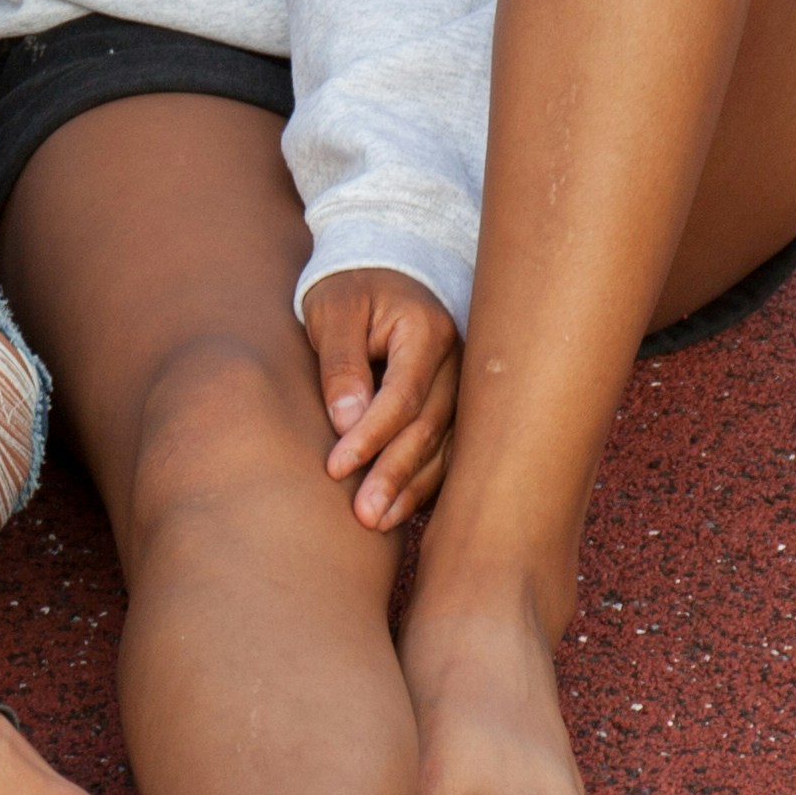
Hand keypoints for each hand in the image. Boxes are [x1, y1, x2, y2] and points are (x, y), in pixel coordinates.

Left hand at [307, 266, 461, 527]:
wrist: (382, 272)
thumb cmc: (350, 289)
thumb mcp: (333, 310)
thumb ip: (340, 362)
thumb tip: (346, 421)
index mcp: (427, 333)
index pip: (403, 395)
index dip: (371, 435)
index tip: (335, 467)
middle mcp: (456, 364)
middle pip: (429, 428)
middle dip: (394, 474)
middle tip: (363, 515)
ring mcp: (462, 388)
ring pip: (444, 447)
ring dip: (411, 487)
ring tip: (377, 522)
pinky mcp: (456, 407)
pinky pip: (447, 452)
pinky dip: (424, 483)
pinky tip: (401, 511)